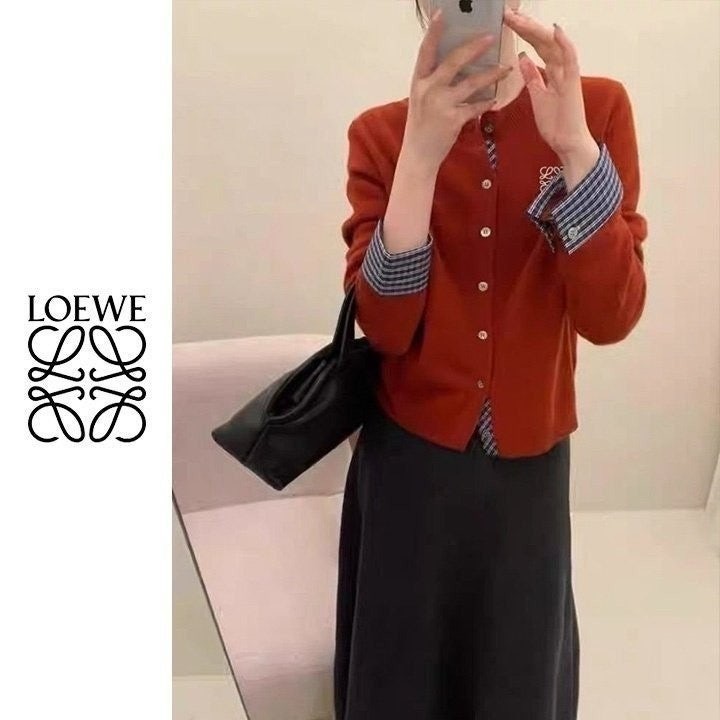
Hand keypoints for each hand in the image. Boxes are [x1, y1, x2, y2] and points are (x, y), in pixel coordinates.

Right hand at [403, 9, 512, 173]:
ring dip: (491, 74)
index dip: (434, 32)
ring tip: (505, 68)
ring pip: (471, 83)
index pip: (426, 51)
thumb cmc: (421, 126)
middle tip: (491, 37)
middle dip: (474, 47)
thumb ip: (433, 81)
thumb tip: (454, 63)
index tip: (443, 15)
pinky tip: (494, 98)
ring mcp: (441, 104)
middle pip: (453, 61)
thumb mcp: (421, 100)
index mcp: (419, 81)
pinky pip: (476, 106)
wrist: (419, 155)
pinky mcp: (453, 120)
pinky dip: (486, 102)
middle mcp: (428, 90)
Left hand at [502, 7, 595, 161]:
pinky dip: (563, 44)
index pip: (536, 46)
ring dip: (537, 30)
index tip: (507, 22)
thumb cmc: (556, 123)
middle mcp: (561, 69)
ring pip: (552, 46)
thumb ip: (532, 77)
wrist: (568, 143)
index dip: (523, 33)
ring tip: (520, 18)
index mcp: (552, 72)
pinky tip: (555, 30)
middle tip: (508, 14)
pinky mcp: (572, 83)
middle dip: (526, 27)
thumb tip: (522, 58)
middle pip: (543, 42)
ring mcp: (568, 74)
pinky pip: (570, 59)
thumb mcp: (537, 97)